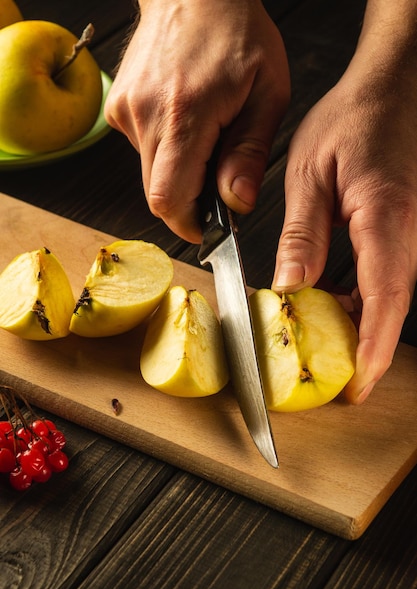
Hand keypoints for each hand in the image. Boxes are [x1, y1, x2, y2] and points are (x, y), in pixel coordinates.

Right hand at [104, 0, 289, 241]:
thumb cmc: (237, 34)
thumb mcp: (267, 92)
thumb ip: (250, 153)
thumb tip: (237, 202)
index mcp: (185, 113)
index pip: (169, 198)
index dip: (188, 224)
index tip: (208, 230)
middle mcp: (146, 114)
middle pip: (156, 194)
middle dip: (188, 202)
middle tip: (216, 181)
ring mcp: (126, 110)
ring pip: (150, 174)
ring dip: (178, 172)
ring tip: (204, 137)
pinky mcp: (117, 108)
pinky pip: (142, 150)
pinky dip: (165, 150)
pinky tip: (184, 122)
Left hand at [273, 51, 416, 403]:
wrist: (390, 92)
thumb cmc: (353, 121)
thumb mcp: (310, 176)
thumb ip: (302, 235)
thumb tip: (289, 287)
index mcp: (386, 217)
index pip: (385, 296)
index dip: (373, 347)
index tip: (359, 384)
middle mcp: (408, 231)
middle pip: (391, 305)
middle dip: (366, 348)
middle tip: (336, 379)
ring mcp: (410, 232)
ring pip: (390, 295)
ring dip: (360, 324)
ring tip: (324, 341)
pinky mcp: (403, 230)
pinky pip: (386, 275)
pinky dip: (361, 298)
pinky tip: (330, 300)